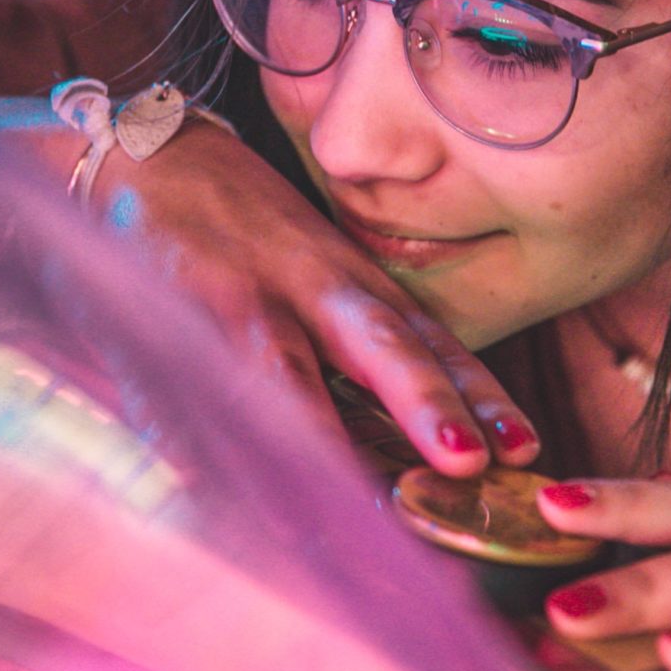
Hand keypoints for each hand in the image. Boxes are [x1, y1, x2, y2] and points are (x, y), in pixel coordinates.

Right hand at [98, 120, 540, 474]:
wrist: (146, 153)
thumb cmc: (250, 226)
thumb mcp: (325, 267)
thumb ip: (371, 339)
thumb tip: (438, 432)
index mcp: (353, 280)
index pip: (430, 338)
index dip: (478, 394)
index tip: (525, 447)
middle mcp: (306, 286)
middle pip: (375, 344)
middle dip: (422, 403)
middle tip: (465, 460)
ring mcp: (233, 299)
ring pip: (278, 373)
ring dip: (308, 440)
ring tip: (327, 517)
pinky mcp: (160, 312)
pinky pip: (174, 382)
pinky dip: (183, 435)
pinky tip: (194, 484)